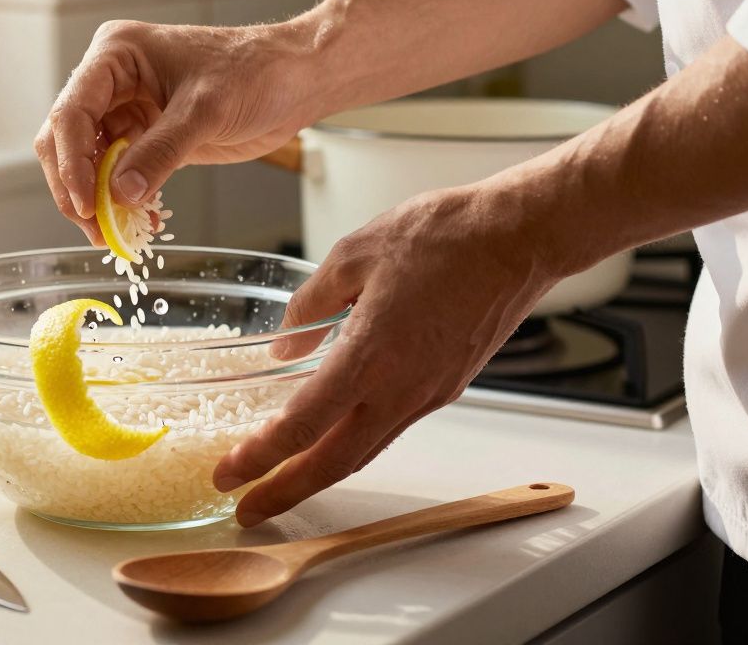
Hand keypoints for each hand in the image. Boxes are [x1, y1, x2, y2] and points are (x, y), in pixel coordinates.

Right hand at [35, 16, 331, 244]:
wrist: (294, 81)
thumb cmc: (257, 73)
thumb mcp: (206, 111)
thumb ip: (161, 151)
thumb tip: (118, 194)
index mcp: (115, 54)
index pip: (71, 112)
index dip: (71, 162)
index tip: (86, 203)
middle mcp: (112, 80)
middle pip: (65, 139)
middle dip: (76, 186)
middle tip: (95, 227)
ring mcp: (126, 107)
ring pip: (86, 160)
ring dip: (97, 198)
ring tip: (116, 232)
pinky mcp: (145, 134)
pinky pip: (117, 172)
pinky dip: (122, 199)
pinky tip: (142, 220)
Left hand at [212, 184, 564, 525]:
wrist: (519, 238)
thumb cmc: (445, 236)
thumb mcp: (354, 255)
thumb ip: (311, 306)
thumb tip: (285, 347)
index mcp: (372, 355)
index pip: (304, 424)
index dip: (261, 456)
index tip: (228, 473)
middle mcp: (401, 387)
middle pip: (334, 462)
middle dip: (284, 492)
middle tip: (247, 510)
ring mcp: (427, 393)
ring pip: (364, 451)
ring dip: (318, 476)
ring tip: (281, 485)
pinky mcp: (445, 387)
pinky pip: (390, 428)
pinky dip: (353, 445)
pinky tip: (332, 438)